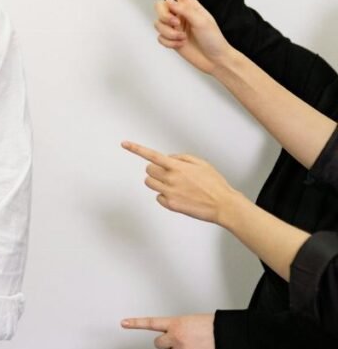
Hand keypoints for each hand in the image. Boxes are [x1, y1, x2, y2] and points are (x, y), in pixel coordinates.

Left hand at [121, 314, 216, 348]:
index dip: (136, 323)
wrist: (228, 336)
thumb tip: (174, 334)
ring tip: (192, 346)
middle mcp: (176, 336)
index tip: (124, 323)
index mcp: (176, 323)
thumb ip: (179, 327)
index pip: (151, 322)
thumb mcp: (191, 320)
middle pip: (159, 343)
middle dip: (166, 342)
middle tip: (178, 340)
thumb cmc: (212, 326)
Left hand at [122, 141, 244, 225]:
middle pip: (148, 170)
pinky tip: (178, 196)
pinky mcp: (170, 205)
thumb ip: (182, 158)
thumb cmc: (214, 184)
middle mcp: (171, 179)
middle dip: (155, 170)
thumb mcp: (201, 163)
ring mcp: (169, 192)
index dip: (136, 149)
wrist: (223, 205)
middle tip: (169, 174)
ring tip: (173, 185)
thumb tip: (169, 158)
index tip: (124, 143)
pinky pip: (158, 197)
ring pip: (149, 183)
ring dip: (157, 182)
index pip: (152, 155)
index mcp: (178, 167)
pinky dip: (164, 196)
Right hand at [150, 0, 232, 73]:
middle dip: (164, 16)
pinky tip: (179, 44)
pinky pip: (159, 37)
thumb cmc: (214, 39)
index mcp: (190, 5)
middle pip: (159, 6)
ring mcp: (175, 26)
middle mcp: (180, 14)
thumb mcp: (202, 21)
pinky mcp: (171, 39)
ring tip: (182, 38)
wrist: (215, 60)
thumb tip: (168, 1)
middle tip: (176, 24)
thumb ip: (184, 10)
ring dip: (169, 33)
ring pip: (158, 24)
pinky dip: (168, 42)